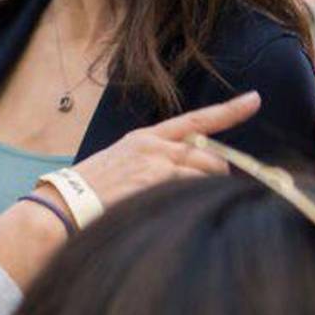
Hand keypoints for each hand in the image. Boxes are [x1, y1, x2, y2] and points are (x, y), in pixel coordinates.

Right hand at [65, 91, 261, 211]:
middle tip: (212, 196)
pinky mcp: (156, 184)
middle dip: (219, 176)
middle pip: (211, 156)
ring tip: (190, 210)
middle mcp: (154, 147)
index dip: (230, 111)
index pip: (197, 120)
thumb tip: (184, 175)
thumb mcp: (119, 167)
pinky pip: (192, 192)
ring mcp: (156, 164)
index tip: (255, 99)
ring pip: (206, 175)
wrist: (60, 208)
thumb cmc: (87, 196)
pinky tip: (179, 215)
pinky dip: (194, 203)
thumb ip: (152, 164)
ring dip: (208, 192)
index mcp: (145, 139)